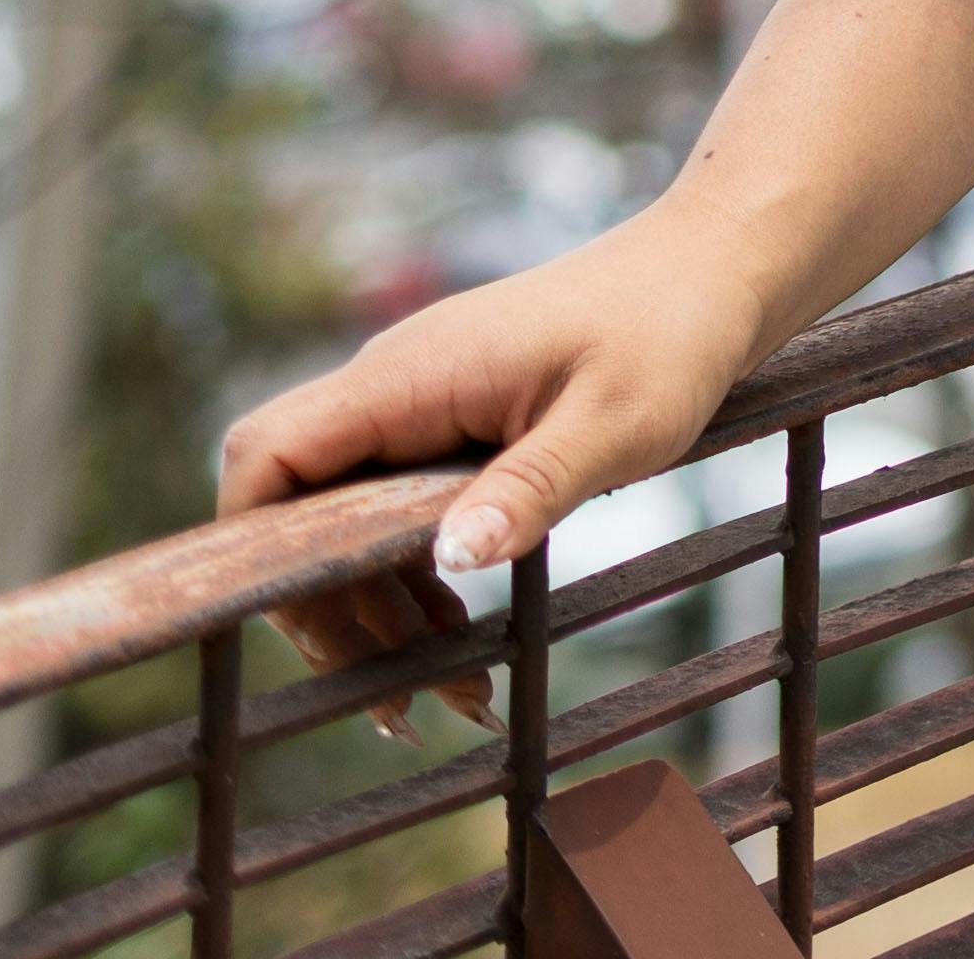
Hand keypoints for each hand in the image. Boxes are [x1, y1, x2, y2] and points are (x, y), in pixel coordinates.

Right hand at [218, 203, 779, 737]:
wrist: (717, 270)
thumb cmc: (672, 332)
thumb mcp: (616, 422)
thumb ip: (533, 486)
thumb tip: (451, 559)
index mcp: (410, 376)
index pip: (270, 456)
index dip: (256, 548)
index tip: (311, 634)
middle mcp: (394, 385)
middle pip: (298, 509)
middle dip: (330, 612)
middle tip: (397, 703)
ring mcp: (419, 402)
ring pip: (347, 519)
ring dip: (378, 609)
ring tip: (445, 692)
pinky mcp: (452, 420)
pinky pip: (395, 508)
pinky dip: (414, 575)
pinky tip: (454, 632)